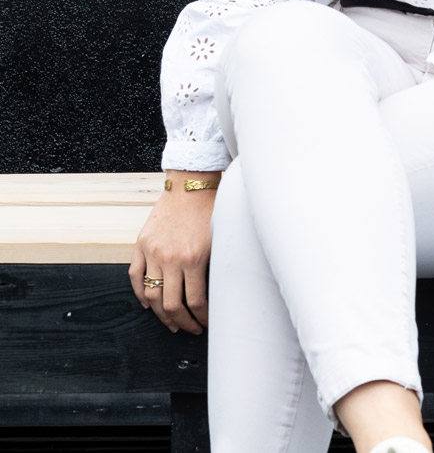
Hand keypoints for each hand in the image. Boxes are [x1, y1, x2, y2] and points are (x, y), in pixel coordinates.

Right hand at [128, 173, 218, 334]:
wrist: (191, 184)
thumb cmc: (211, 208)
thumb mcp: (219, 238)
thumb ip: (213, 265)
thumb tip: (216, 294)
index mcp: (194, 258)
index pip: (195, 301)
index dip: (201, 318)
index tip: (206, 323)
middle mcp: (171, 258)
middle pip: (172, 305)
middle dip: (182, 323)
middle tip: (189, 329)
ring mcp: (152, 252)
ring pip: (152, 295)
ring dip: (161, 314)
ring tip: (171, 323)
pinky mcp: (141, 244)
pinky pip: (134, 277)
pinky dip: (139, 294)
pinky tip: (148, 304)